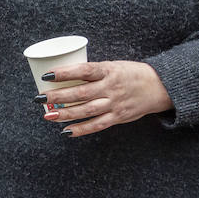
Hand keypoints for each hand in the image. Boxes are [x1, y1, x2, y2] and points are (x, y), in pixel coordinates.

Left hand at [39, 60, 171, 137]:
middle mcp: (111, 87)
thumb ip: (94, 72)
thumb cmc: (131, 73)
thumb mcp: (113, 66)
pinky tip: (66, 131)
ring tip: (48, 115)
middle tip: (39, 98)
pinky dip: (81, 129)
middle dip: (57, 96)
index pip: (83, 70)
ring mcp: (114, 104)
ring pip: (86, 110)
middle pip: (80, 93)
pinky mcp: (118, 117)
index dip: (64, 73)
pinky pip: (97, 125)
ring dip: (65, 114)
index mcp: (108, 70)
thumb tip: (67, 76)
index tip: (46, 75)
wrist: (159, 87)